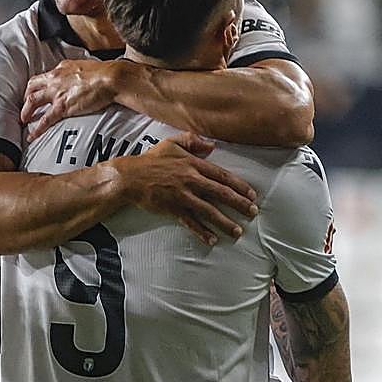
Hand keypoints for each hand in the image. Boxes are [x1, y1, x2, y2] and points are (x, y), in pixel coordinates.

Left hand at [22, 59, 139, 141]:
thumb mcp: (82, 66)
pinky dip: (37, 129)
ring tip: (23, 120)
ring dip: (25, 112)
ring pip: (32, 101)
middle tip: (25, 106)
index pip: (42, 77)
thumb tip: (73, 75)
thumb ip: (73, 71)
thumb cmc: (103, 73)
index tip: (33, 93)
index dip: (35, 86)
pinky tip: (32, 137)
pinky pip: (45, 120)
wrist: (111, 78)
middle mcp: (54, 80)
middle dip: (25, 97)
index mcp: (60, 69)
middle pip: (31, 87)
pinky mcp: (62, 107)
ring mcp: (57, 93)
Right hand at [113, 132, 257, 245]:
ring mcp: (182, 196)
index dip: (239, 186)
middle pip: (221, 194)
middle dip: (239, 204)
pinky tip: (212, 240)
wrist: (129, 177)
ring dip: (225, 222)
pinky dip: (202, 232)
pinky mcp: (172, 209)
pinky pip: (190, 222)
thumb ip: (192, 141)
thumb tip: (212, 145)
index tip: (252, 195)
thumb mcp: (171, 143)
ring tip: (238, 231)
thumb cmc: (150, 160)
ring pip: (209, 211)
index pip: (222, 176)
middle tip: (253, 212)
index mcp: (193, 164)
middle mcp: (191, 180)